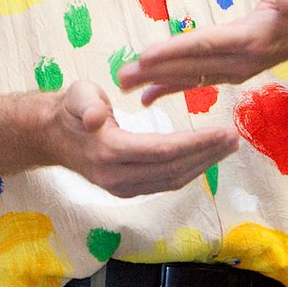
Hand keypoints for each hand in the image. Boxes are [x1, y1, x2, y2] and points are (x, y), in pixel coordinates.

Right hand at [47, 80, 237, 196]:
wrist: (53, 136)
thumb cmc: (71, 109)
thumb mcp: (77, 96)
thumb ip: (88, 104)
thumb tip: (96, 118)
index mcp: (109, 151)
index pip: (162, 150)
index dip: (196, 143)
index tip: (221, 132)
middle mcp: (118, 177)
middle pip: (173, 169)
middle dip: (207, 154)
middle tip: (233, 137)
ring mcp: (123, 188)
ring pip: (172, 180)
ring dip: (203, 165)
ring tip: (226, 147)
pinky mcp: (128, 190)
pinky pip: (165, 183)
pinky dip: (189, 171)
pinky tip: (205, 158)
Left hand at [115, 0, 287, 105]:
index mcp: (252, 38)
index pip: (207, 45)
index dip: (176, 51)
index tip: (146, 56)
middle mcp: (241, 61)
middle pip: (192, 66)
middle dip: (155, 72)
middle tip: (121, 76)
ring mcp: (235, 71)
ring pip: (190, 78)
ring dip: (157, 82)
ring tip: (124, 85)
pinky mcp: (230, 73)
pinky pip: (197, 82)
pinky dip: (171, 87)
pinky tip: (146, 95)